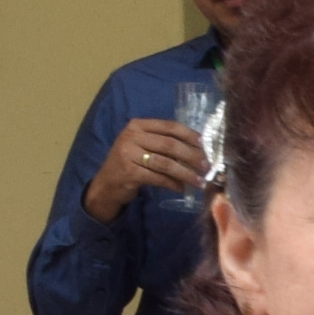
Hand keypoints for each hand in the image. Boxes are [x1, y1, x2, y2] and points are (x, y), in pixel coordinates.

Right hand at [83, 115, 208, 220]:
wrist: (106, 183)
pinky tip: (182, 188)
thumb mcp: (143, 147)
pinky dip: (173, 184)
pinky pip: (159, 178)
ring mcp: (128, 154)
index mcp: (137, 126)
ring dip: (186, 173)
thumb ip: (164, 144)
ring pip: (166, 163)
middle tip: (207, 166)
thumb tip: (198, 150)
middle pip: (170, 145)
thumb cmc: (130, 162)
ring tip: (200, 181)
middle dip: (192, 156)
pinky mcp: (129, 172)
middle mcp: (131, 136)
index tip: (205, 145)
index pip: (169, 126)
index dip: (190, 135)